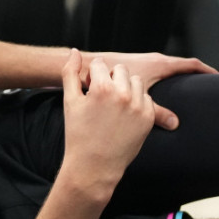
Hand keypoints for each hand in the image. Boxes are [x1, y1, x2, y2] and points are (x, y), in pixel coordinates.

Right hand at [61, 51, 155, 192]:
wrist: (94, 166)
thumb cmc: (78, 134)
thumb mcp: (70, 102)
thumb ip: (70, 72)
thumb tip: (74, 51)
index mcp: (102, 88)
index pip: (100, 64)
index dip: (93, 77)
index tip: (90, 91)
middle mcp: (123, 94)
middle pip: (120, 69)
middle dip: (111, 78)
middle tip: (103, 98)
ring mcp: (138, 106)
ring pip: (136, 81)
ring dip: (126, 87)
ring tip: (114, 106)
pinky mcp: (148, 117)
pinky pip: (146, 98)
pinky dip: (137, 102)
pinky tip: (124, 116)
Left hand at [79, 51, 216, 129]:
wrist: (86, 69)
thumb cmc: (110, 82)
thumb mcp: (136, 99)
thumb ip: (156, 111)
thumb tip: (176, 124)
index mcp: (159, 64)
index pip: (190, 65)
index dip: (206, 71)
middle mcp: (154, 60)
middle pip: (182, 66)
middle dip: (197, 75)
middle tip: (212, 87)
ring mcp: (145, 62)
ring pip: (168, 68)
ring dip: (181, 76)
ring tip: (192, 90)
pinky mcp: (136, 66)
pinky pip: (158, 72)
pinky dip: (165, 79)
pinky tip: (165, 90)